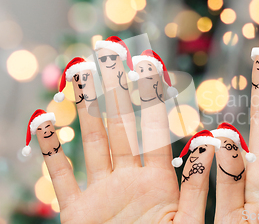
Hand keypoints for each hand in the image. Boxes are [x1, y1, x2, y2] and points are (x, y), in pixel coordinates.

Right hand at [37, 53, 210, 223]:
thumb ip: (200, 185)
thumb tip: (214, 141)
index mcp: (161, 182)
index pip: (156, 130)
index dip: (152, 97)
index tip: (149, 63)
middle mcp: (130, 180)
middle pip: (122, 125)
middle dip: (115, 88)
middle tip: (110, 51)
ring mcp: (102, 193)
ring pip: (92, 142)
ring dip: (86, 107)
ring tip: (80, 70)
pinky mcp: (77, 213)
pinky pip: (61, 178)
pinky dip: (51, 151)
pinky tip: (44, 119)